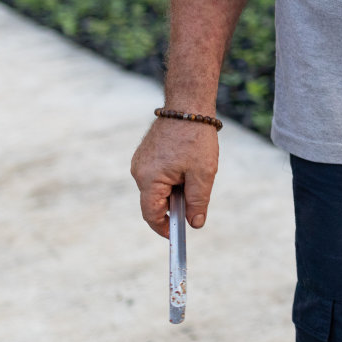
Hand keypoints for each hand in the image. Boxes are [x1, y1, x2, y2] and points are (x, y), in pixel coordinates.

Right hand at [130, 117, 219, 236]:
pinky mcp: (146, 155)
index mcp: (149, 179)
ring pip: (157, 188)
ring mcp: (140, 162)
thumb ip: (197, 202)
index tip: (177, 235)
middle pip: (154, 201)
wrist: (187, 106)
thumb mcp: (202, 174)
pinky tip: (187, 165)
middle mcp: (139, 172)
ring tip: (194, 173)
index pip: (151, 214)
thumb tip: (195, 224)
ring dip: (175, 189)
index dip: (164, 228)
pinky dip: (171, 178)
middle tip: (196, 196)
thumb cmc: (196, 138)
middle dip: (174, 205)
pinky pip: (157, 175)